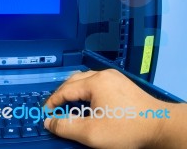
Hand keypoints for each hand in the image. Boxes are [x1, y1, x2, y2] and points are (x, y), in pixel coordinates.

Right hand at [44, 69, 185, 148]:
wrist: (161, 127)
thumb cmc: (126, 129)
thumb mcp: (91, 132)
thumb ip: (66, 126)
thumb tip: (49, 122)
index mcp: (94, 82)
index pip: (65, 90)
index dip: (53, 102)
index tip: (45, 113)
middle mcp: (103, 75)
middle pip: (74, 80)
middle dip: (62, 94)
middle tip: (54, 108)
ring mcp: (115, 78)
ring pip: (86, 80)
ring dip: (74, 91)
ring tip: (69, 105)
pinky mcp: (123, 84)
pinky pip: (97, 83)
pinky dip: (87, 91)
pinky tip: (88, 103)